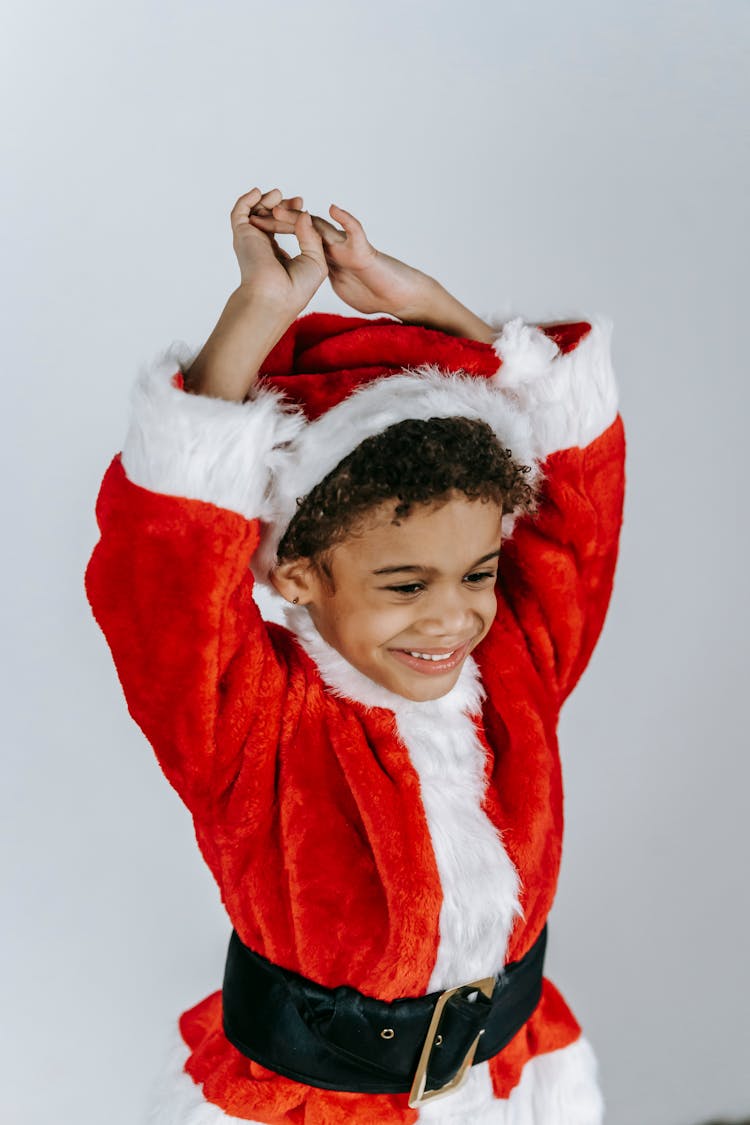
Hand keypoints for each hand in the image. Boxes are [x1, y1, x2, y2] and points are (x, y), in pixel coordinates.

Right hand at [232, 187, 327, 317]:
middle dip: (282, 207)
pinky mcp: (243, 234)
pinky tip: (257, 193)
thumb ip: (311, 236)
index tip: (302, 206)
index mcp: (278, 257)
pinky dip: (246, 200)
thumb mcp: (315, 261)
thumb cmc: (296, 288)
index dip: (293, 217)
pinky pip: (239, 212)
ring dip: (266, 200)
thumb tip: (304, 214)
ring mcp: (251, 241)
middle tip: (297, 200)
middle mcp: (263, 248)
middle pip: (270, 219)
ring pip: (255, 212)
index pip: (284, 230)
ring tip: (278, 194)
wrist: (276, 296)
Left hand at [248, 200, 435, 319]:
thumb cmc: (373, 292)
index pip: (300, 237)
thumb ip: (325, 274)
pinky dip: (347, 220)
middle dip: (288, 218)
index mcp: (328, 254)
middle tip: (268, 207)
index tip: (259, 223)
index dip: (281, 228)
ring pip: (326, 227)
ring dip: (310, 216)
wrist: (397, 296)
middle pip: (308, 227)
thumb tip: (303, 276)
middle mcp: (337, 246)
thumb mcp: (339, 284)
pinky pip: (356, 233)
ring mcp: (350, 247)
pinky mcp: (365, 251)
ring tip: (294, 205)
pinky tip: (335, 210)